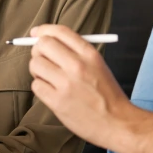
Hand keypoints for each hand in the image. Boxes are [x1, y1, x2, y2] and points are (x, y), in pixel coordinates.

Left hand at [27, 24, 130, 149]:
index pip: (59, 32)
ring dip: (38, 70)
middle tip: (42, 58)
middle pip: (43, 45)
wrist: (117, 122)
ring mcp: (66, 84)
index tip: (36, 33)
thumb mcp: (98, 65)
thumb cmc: (107, 94)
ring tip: (49, 78)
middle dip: (38, 50)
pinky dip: (40, 87)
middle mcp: (77, 66)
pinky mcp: (57, 102)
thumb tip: (47, 40)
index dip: (44, 30)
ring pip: (35, 65)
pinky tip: (52, 91)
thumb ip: (76, 52)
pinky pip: (36, 86)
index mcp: (89, 54)